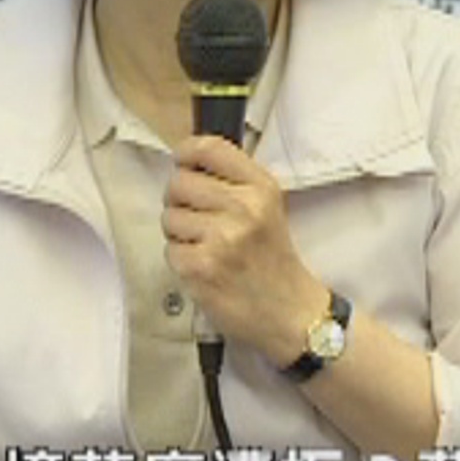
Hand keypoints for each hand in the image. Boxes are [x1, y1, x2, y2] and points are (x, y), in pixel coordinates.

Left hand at [163, 135, 329, 367]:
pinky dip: (181, 260)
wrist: (290, 312)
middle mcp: (243, 208)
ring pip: (169, 217)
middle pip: (178, 182)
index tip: (182, 162)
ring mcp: (221, 239)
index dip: (186, 153)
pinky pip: (169, 250)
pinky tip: (204, 267)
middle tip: (197, 218)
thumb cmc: (272, 257)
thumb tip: (185, 161)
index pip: (209, 148)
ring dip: (179, 233)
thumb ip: (233, 180)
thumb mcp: (268, 206)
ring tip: (205, 246)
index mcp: (261, 187)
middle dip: (179, 200)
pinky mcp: (201, 268)